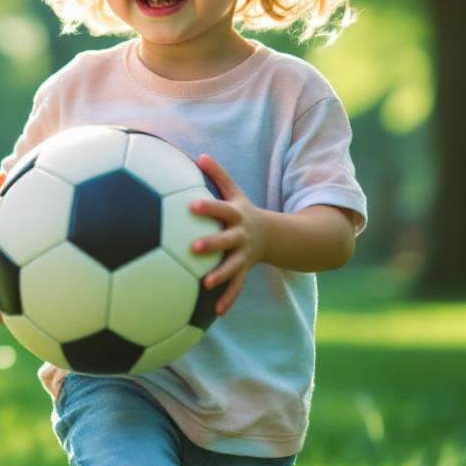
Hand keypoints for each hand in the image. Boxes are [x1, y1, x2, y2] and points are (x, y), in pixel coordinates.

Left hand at [188, 155, 269, 317]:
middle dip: (212, 243)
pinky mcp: (243, 271)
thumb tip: (199, 154)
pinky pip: (236, 287)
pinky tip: (214, 312)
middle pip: (227, 240)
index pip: (221, 209)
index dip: (208, 208)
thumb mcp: (234, 192)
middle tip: (194, 247)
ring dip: (221, 276)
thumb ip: (218, 175)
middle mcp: (241, 236)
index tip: (191, 206)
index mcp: (236, 216)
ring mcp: (243, 256)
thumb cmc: (242, 211)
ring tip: (206, 284)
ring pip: (232, 267)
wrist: (273, 235)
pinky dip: (227, 298)